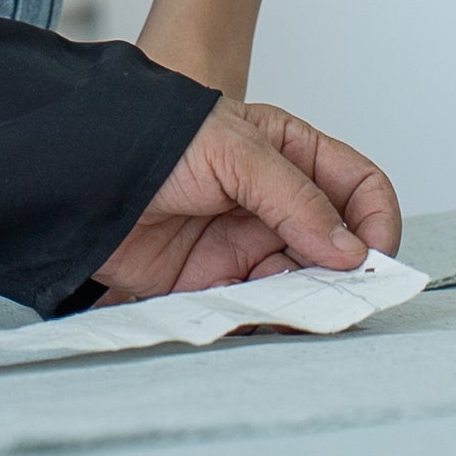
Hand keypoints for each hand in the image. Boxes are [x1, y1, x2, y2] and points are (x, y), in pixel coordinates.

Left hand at [93, 99, 400, 301]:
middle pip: (338, 249)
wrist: (77, 172)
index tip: (374, 260)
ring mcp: (246, 244)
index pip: (360, 188)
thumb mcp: (232, 150)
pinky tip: (253, 316)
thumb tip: (349, 249)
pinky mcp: (215, 283)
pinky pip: (257, 309)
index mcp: (291, 154)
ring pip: (302, 286)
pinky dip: (264, 320)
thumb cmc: (153, 135)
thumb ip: (294, 197)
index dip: (377, 223)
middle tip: (336, 300)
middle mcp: (276, 203)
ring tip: (287, 310)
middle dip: (344, 278)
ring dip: (304, 304)